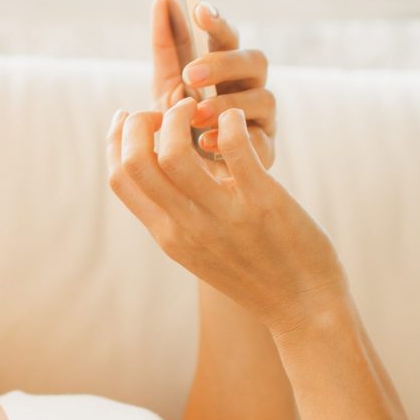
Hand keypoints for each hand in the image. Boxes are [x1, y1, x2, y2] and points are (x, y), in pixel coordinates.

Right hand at [105, 97, 348, 335]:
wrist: (303, 310)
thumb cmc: (253, 274)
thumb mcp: (197, 249)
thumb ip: (174, 214)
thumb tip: (158, 168)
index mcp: (167, 235)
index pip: (119, 179)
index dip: (115, 140)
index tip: (129, 117)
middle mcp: (187, 227)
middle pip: (136, 163)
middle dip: (140, 123)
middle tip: (166, 111)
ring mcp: (223, 216)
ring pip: (175, 154)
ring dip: (179, 117)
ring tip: (197, 109)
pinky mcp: (263, 203)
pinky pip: (234, 149)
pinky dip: (229, 122)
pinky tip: (234, 119)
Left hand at [150, 0, 276, 176]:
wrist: (186, 180)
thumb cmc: (181, 127)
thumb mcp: (167, 85)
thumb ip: (167, 45)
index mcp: (229, 69)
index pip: (230, 38)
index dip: (218, 23)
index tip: (198, 10)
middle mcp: (250, 88)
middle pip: (254, 61)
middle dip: (223, 64)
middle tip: (190, 75)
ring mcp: (261, 119)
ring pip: (263, 98)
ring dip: (227, 103)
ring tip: (195, 115)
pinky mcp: (265, 152)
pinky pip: (262, 142)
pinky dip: (234, 141)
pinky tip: (205, 144)